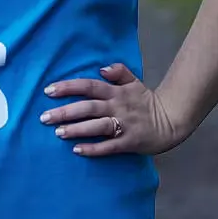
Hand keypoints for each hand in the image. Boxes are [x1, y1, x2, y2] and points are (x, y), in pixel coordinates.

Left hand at [40, 63, 187, 156]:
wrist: (172, 120)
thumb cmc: (146, 101)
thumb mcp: (134, 82)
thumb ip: (118, 71)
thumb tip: (101, 68)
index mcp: (116, 92)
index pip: (88, 86)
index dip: (68, 87)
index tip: (48, 91)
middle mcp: (117, 107)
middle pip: (88, 107)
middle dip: (65, 112)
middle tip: (44, 117)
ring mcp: (124, 125)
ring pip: (97, 126)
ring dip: (77, 129)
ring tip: (58, 133)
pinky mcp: (130, 142)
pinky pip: (109, 146)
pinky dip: (93, 149)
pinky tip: (77, 150)